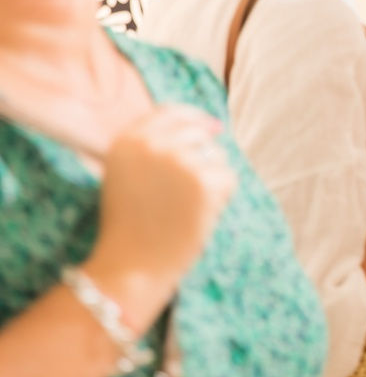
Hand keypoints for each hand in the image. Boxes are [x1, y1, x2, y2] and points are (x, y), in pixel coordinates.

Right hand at [85, 104, 235, 328]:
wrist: (130, 265)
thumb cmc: (131, 226)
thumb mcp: (127, 175)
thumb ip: (155, 147)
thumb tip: (210, 126)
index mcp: (129, 140)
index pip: (172, 111)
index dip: (195, 118)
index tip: (213, 127)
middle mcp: (153, 143)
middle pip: (199, 134)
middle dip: (204, 158)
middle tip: (188, 194)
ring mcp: (180, 160)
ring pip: (217, 157)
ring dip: (212, 179)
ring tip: (186, 209)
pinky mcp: (204, 181)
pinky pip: (229, 179)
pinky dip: (221, 197)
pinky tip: (199, 216)